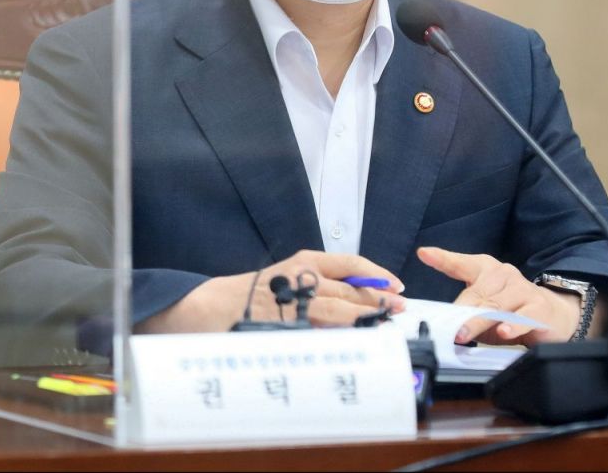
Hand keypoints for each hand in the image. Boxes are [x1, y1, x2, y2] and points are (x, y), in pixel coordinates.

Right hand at [136, 250, 404, 333]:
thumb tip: (352, 302)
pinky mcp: (287, 324)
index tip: (396, 285)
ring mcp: (295, 302)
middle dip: (379, 300)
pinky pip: (320, 332)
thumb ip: (314, 288)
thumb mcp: (284, 281)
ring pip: (340, 309)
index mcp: (303, 262)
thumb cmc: (247, 296)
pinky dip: (340, 338)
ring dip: (367, 318)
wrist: (207, 308)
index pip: (350, 263)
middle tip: (400, 309)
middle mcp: (302, 277)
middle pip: (351, 288)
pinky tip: (355, 345)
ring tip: (387, 326)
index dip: (377, 274)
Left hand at [417, 247, 581, 345]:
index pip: (460, 263)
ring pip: (495, 306)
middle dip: (460, 312)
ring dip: (478, 321)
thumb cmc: (511, 311)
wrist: (555, 315)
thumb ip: (466, 314)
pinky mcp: (538, 308)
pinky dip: (511, 325)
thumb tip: (445, 327)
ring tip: (463, 334)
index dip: (442, 258)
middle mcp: (503, 275)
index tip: (424, 253)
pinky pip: (522, 317)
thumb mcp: (485, 310)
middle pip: (476, 293)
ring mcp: (522, 290)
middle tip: (448, 327)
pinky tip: (504, 331)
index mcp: (485, 270)